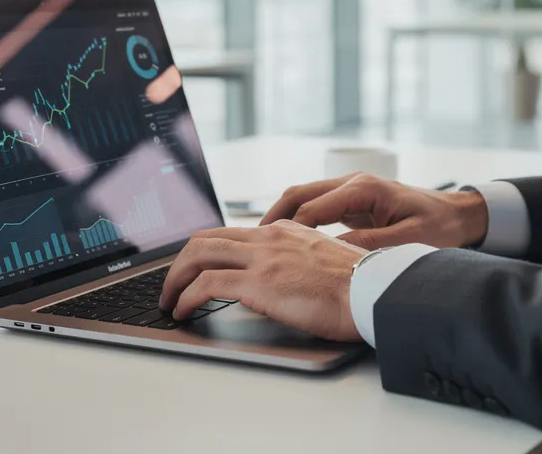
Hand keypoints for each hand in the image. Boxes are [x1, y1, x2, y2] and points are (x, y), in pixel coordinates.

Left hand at [158, 222, 364, 341]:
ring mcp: (262, 258)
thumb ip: (294, 264)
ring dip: (175, 280)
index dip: (207, 250)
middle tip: (172, 284)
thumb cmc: (358, 287)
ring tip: (168, 300)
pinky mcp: (257, 282)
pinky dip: (186, 297)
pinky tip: (182, 311)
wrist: (372, 292)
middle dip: (180, 262)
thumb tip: (272, 286)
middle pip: (206, 239)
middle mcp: (269, 237)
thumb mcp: (321, 263)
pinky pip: (206, 285)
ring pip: (198, 256)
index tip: (196, 268)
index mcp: (285, 231)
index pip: (233, 233)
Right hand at [259, 173, 488, 249]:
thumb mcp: (406, 242)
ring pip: (304, 197)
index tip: (268, 250)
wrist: (459, 214)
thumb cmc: (438, 227)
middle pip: (299, 195)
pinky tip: (286, 240)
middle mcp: (353, 183)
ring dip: (280, 217)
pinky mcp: (353, 199)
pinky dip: (296, 219)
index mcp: (364, 189)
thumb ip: (369, 245)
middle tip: (249, 241)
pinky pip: (316, 205)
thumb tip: (331, 253)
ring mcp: (352, 189)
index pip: (313, 209)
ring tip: (259, 241)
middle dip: (272, 217)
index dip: (288, 231)